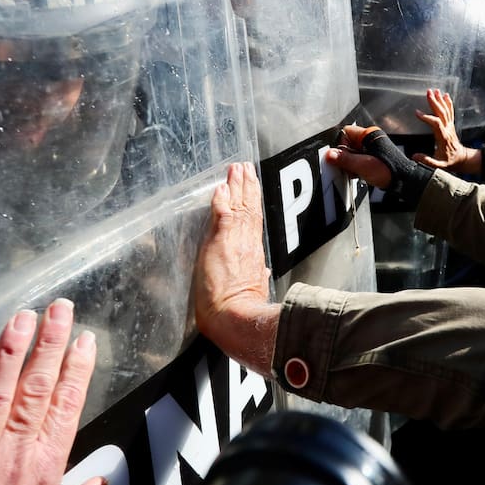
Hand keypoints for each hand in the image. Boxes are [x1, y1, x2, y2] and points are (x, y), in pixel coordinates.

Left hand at [194, 162, 277, 374]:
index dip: (252, 201)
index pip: (253, 221)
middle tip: (244, 166)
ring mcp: (235, 241)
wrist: (236, 318)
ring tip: (236, 169)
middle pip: (248, 207)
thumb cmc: (243, 312)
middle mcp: (247, 243)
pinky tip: (220, 187)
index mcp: (253, 254)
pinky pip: (222, 215)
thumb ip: (258, 276)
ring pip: (237, 206)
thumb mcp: (255, 290)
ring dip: (236, 186)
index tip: (251, 185)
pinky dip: (222, 200)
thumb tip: (263, 272)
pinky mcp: (221, 242)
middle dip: (246, 185)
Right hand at [326, 125, 432, 202]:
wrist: (402, 181)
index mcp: (369, 134)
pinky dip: (356, 167)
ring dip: (351, 163)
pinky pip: (358, 159)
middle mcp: (370, 139)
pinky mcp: (372, 157)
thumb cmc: (388, 170)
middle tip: (350, 167)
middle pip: (347, 144)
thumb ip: (345, 159)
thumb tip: (330, 154)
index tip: (343, 157)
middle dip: (346, 157)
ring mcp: (371, 148)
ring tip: (357, 171)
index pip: (345, 132)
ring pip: (352, 153)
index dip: (341, 145)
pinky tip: (360, 173)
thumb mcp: (363, 165)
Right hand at [413, 89, 481, 174]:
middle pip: (441, 113)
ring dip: (440, 100)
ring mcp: (450, 126)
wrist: (461, 159)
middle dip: (434, 102)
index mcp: (443, 137)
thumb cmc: (449, 161)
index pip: (436, 124)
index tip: (417, 113)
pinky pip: (450, 111)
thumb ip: (427, 161)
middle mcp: (447, 129)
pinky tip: (445, 95)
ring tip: (435, 90)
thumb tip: (414, 156)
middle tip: (428, 92)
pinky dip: (448, 103)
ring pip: (446, 110)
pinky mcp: (451, 125)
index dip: (427, 117)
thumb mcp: (438, 165)